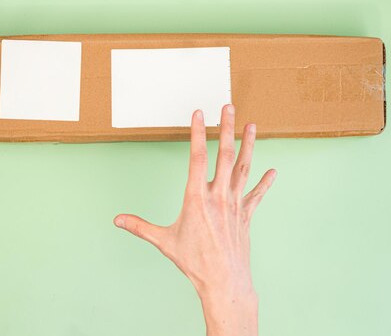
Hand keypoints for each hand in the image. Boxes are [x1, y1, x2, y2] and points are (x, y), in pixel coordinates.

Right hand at [114, 105, 275, 334]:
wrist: (224, 282)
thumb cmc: (194, 262)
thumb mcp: (163, 241)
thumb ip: (139, 227)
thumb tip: (117, 220)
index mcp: (197, 198)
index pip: (198, 157)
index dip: (198, 133)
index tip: (199, 114)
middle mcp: (218, 196)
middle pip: (225, 155)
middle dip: (227, 128)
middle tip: (229, 107)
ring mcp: (235, 204)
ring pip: (243, 168)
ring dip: (249, 145)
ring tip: (252, 125)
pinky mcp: (246, 216)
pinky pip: (256, 195)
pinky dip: (265, 183)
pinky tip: (273, 171)